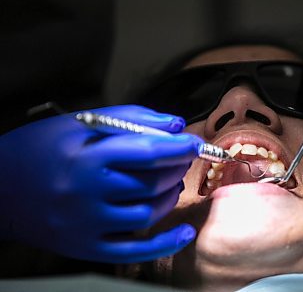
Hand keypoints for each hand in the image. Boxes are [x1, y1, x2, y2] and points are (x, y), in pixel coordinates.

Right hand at [0, 105, 201, 262]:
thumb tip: (175, 125)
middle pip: (152, 182)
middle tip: (180, 157)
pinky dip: (164, 243)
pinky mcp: (86, 246)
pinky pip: (134, 251)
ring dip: (169, 195)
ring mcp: (87, 224)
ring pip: (148, 212)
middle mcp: (87, 192)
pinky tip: (183, 233)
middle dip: (176, 167)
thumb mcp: (78, 123)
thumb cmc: (39, 149)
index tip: (195, 143)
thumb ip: (130, 119)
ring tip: (170, 181)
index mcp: (86, 157)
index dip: (179, 147)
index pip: (148, 152)